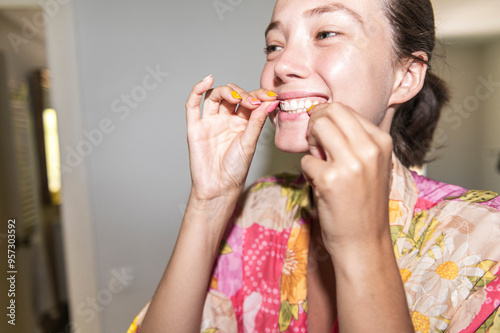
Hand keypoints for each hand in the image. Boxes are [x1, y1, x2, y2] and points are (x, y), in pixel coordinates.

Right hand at [186, 75, 277, 201]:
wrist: (219, 188)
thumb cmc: (236, 170)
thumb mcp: (250, 143)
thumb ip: (256, 122)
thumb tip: (269, 102)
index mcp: (242, 122)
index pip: (249, 100)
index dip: (258, 95)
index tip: (270, 97)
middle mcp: (226, 119)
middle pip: (232, 94)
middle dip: (244, 94)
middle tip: (253, 102)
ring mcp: (210, 122)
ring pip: (215, 96)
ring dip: (226, 90)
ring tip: (236, 97)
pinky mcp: (195, 128)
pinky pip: (192, 105)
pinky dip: (197, 90)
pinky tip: (207, 80)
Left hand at [301, 102, 392, 253]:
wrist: (364, 242)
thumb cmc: (364, 203)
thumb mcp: (372, 165)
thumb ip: (355, 140)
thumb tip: (324, 115)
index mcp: (381, 141)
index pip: (344, 109)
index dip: (326, 119)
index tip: (324, 137)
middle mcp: (369, 149)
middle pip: (329, 112)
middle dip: (315, 124)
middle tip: (316, 146)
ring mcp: (350, 164)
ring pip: (316, 128)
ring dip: (311, 144)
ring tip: (319, 163)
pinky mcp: (329, 180)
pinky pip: (306, 160)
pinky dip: (308, 171)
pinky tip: (320, 185)